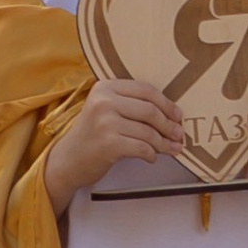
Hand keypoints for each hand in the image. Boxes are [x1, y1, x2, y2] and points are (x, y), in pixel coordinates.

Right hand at [45, 74, 185, 212]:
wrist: (67, 161)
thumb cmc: (91, 136)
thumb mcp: (104, 110)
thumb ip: (129, 104)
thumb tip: (170, 113)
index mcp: (105, 87)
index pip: (145, 90)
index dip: (166, 103)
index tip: (177, 115)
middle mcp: (103, 101)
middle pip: (150, 110)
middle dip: (169, 124)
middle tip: (179, 134)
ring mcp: (105, 122)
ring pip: (148, 131)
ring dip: (164, 143)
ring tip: (172, 149)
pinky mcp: (108, 144)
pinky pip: (142, 148)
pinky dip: (151, 154)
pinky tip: (151, 157)